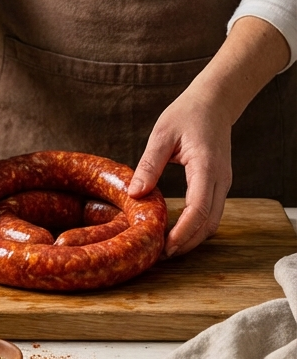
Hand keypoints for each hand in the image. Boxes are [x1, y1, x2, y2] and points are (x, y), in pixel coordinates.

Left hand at [127, 16, 290, 257]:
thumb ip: (149, 165)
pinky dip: (196, 227)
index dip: (183, 232)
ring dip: (192, 238)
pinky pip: (211, 212)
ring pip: (212, 221)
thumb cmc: (187, 115)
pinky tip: (176, 231)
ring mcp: (222, 183)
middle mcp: (220, 180)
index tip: (165, 247)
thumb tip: (136, 194)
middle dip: (186, 243)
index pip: (198, 209)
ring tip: (165, 249)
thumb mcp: (162, 136)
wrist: (214, 102)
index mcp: (206, 167)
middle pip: (208, 223)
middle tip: (159, 256)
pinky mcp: (218, 184)